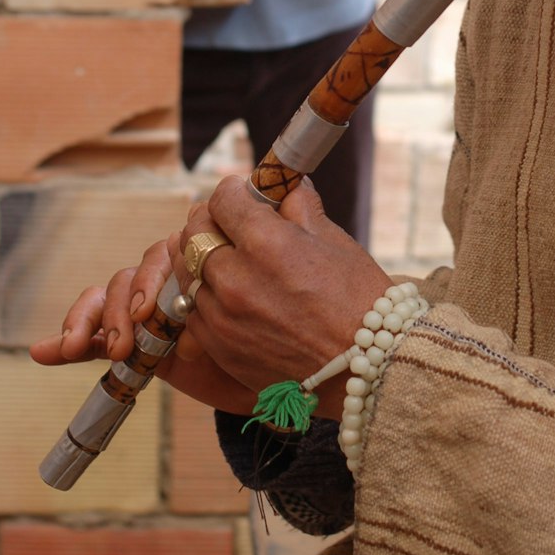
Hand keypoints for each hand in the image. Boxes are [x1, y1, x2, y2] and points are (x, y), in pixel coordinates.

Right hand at [28, 236, 256, 414]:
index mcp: (195, 261)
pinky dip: (66, 344)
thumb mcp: (256, 309)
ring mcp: (145, 313)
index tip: (145, 313)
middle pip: (128, 278)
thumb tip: (234, 270)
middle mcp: (166, 281)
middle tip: (123, 343)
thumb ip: (232, 294)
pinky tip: (43, 353)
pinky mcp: (131, 344)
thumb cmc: (271, 334)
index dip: (148, 280)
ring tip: (74, 346)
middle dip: (118, 308)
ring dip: (87, 320)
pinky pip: (96, 339)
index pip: (160, 255)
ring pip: (107, 300)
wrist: (271, 381)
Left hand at [171, 175, 390, 420]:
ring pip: (189, 273)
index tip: (243, 197)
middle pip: (195, 233)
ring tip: (235, 267)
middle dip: (213, 223)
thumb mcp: (333, 240)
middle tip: (233, 228)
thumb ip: (298, 205)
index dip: (234, 193)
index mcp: (267, 243)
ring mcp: (223, 317)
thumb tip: (283, 185)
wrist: (364, 370)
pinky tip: (235, 301)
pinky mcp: (219, 348)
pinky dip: (208, 300)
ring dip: (206, 264)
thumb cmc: (358, 301)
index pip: (222, 199)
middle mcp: (236, 278)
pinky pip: (194, 311)